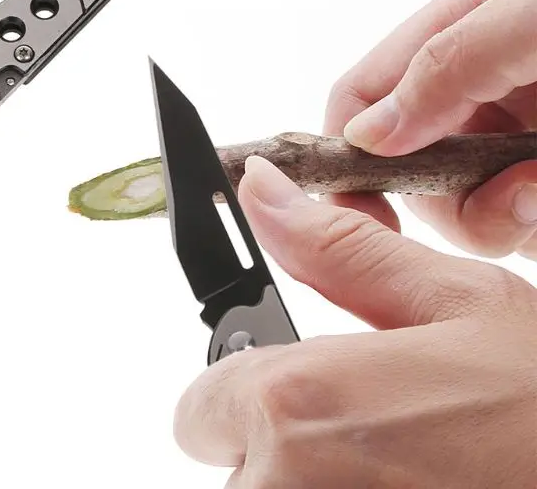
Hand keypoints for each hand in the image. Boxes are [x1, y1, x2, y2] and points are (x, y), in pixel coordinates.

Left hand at [174, 157, 536, 487]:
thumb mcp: (455, 303)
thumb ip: (336, 250)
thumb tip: (263, 193)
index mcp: (300, 405)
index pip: (197, 407)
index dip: (240, 392)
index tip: (290, 387)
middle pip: (232, 468)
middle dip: (278, 446)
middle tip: (368, 434)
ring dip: (314, 484)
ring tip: (403, 466)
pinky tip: (411, 485)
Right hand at [325, 0, 536, 259]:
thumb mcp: (530, 18)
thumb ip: (446, 66)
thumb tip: (364, 134)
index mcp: (453, 33)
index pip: (360, 98)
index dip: (344, 154)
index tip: (359, 213)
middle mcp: (474, 85)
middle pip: (406, 166)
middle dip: (448, 198)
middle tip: (512, 194)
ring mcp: (512, 132)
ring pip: (461, 205)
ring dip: (499, 215)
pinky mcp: (534, 171)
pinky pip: (510, 218)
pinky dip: (528, 221)